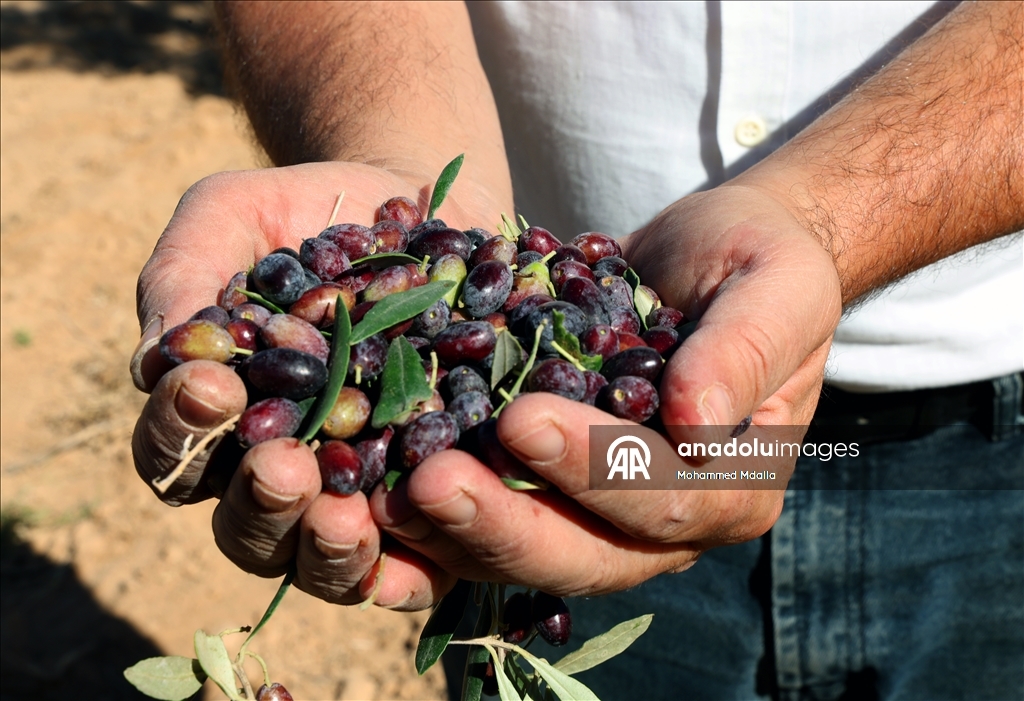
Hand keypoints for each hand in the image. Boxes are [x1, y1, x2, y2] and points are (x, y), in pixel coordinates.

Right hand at [130, 161, 499, 608]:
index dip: (180, 430)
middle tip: (283, 466)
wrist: (416, 207)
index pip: (175, 452)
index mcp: (217, 422)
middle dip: (261, 502)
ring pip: (327, 559)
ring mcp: (359, 492)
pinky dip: (421, 549)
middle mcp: (281, 472)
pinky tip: (432, 517)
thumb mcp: (233, 215)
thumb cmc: (306, 210)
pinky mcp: (432, 492)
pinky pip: (424, 549)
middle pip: (249, 528)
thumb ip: (185, 274)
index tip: (208, 388)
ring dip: (330, 547)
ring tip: (346, 514)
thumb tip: (157, 362)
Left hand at [369, 184, 841, 595]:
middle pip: (584, 554)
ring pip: (525, 553)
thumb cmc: (755, 264)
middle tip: (430, 481)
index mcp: (733, 488)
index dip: (592, 469)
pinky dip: (435, 515)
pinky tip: (375, 485)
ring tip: (386, 491)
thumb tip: (700, 425)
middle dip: (504, 522)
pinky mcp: (545, 493)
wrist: (706, 259)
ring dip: (454, 532)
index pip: (663, 500)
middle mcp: (666, 525)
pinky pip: (489, 518)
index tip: (521, 418)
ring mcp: (600, 519)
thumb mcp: (776, 287)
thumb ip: (746, 351)